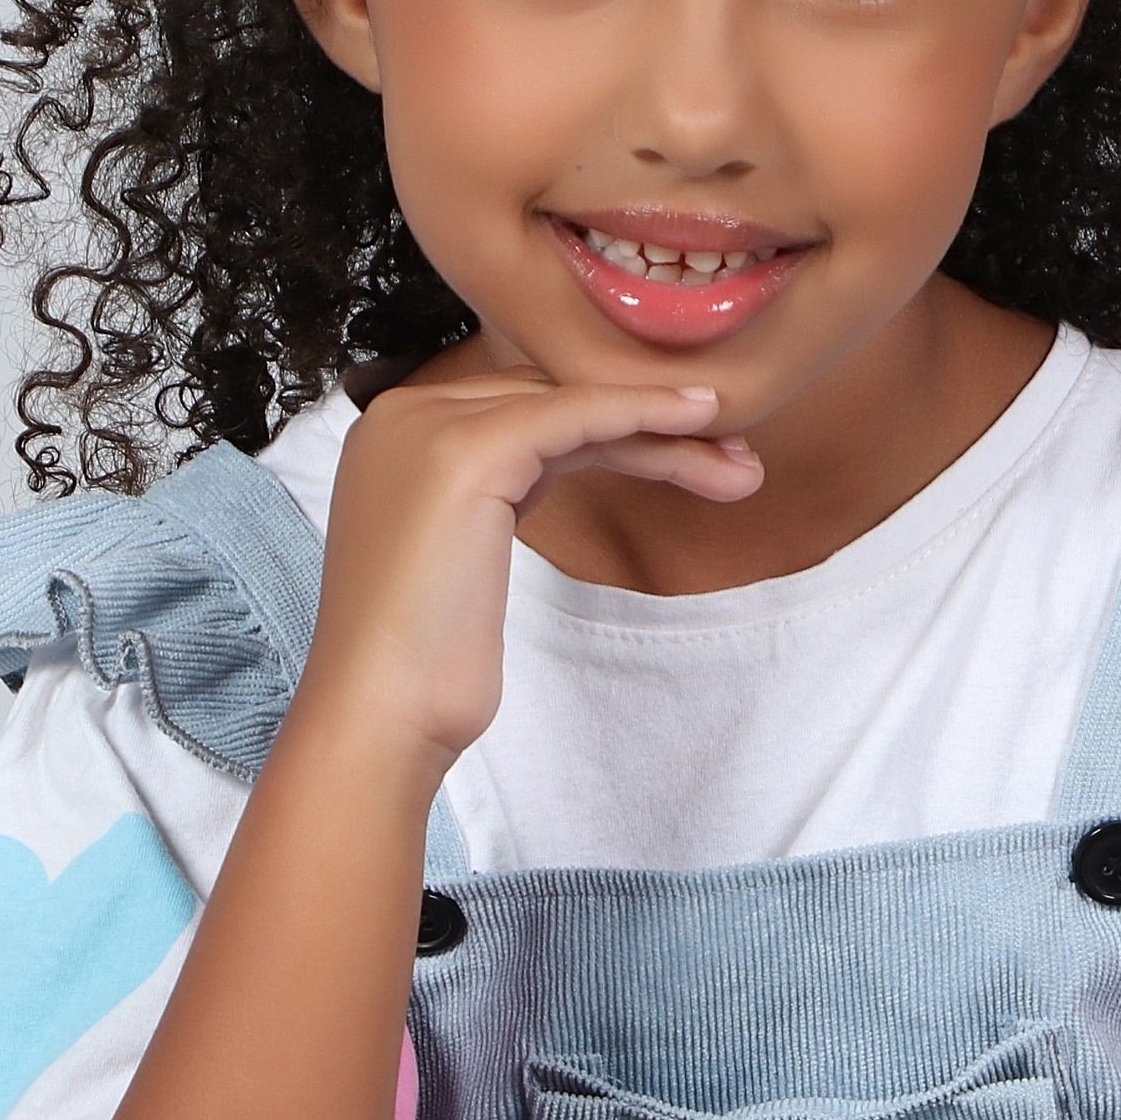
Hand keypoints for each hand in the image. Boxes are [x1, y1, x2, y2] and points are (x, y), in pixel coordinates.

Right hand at [296, 366, 760, 779]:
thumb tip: (553, 473)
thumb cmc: (423, 665)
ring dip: (666, 430)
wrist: (379, 716)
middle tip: (731, 460)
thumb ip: (495, 497)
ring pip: (571, 409)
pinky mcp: (464, 453)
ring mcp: (427, 429)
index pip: (523, 409)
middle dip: (647, 429)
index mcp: (394, 439)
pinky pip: (574, 417)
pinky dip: (640, 416)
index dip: (611, 426)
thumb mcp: (463, 557)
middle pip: (551, 402)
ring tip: (741, 467)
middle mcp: (402, 418)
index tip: (689, 454)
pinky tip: (695, 425)